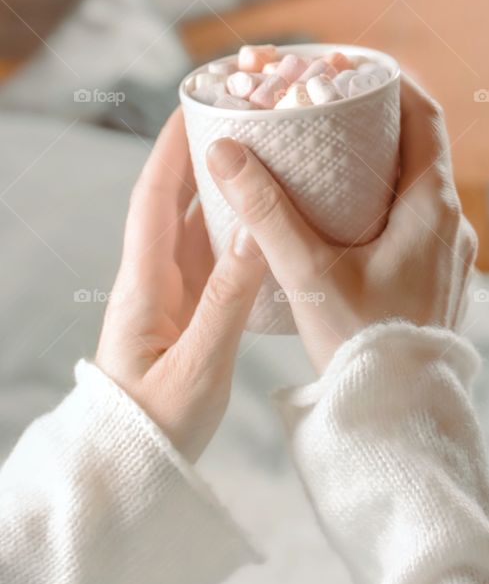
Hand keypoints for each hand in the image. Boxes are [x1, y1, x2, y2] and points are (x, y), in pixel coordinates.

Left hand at [96, 109, 267, 460]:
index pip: (153, 201)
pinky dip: (233, 229)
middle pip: (172, 203)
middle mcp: (153, 283)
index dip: (170, 150)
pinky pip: (211, 257)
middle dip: (197, 156)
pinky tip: (263, 221)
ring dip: (218, 189)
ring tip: (258, 155)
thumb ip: (228, 300)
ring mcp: (169, 298)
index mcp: (144, 288)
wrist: (129, 476)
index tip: (192, 106)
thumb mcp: (197, 368)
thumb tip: (255, 230)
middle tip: (236, 118)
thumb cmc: (155, 429)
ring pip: (194, 228)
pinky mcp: (187, 316)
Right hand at [205, 76, 476, 370]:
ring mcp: (451, 256)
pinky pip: (419, 223)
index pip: (426, 118)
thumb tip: (225, 149)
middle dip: (379, 123)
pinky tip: (348, 218)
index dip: (394, 85)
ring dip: (384, 166)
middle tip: (331, 107)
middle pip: (421, 150)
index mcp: (433, 207)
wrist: (401, 418)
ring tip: (333, 156)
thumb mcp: (308, 272)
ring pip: (421, 189)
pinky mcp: (440, 283)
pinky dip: (389, 204)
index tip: (355, 69)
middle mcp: (452, 224)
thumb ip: (265, 210)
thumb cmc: (362, 345)